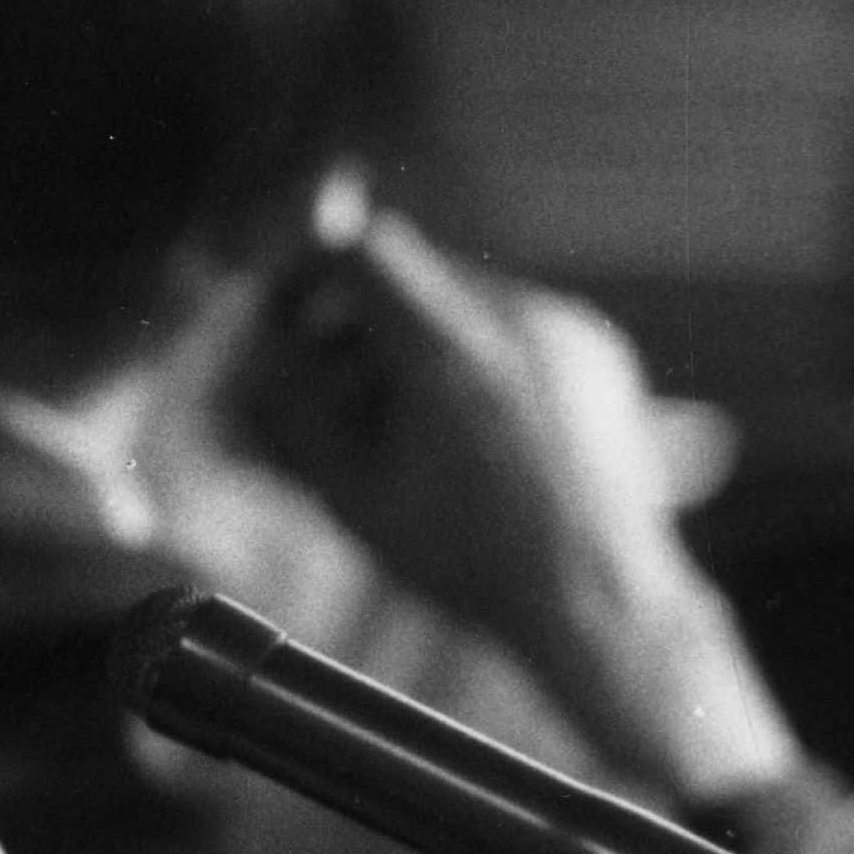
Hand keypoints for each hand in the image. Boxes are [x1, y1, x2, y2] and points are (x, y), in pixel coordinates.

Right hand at [227, 213, 802, 802]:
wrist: (601, 603)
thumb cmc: (474, 564)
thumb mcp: (354, 496)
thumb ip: (294, 417)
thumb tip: (252, 369)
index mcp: (449, 351)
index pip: (365, 250)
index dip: (315, 273)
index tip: (294, 316)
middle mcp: (516, 320)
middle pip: (412, 274)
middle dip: (362, 320)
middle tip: (335, 382)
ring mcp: (566, 330)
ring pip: (462, 296)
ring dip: (418, 339)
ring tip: (406, 422)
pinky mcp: (598, 350)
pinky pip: (516, 322)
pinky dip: (477, 355)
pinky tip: (471, 430)